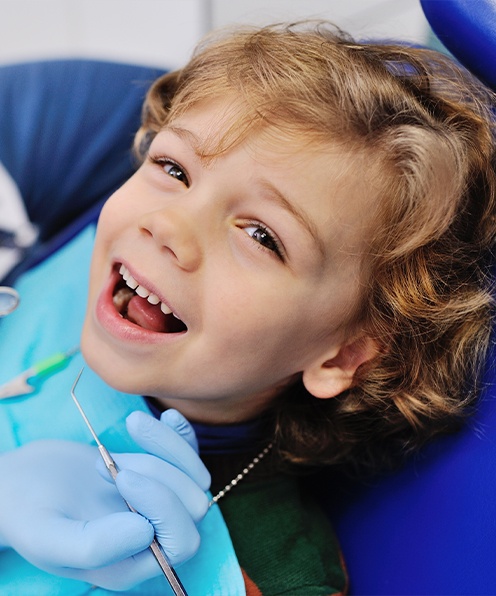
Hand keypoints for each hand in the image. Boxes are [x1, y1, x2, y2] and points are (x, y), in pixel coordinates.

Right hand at [0, 410, 210, 590]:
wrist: (20, 484)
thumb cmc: (29, 515)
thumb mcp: (49, 537)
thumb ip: (93, 545)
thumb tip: (147, 532)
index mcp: (133, 564)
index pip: (181, 542)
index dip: (163, 507)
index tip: (122, 476)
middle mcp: (153, 536)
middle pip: (193, 506)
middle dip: (159, 475)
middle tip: (108, 464)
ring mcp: (157, 503)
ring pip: (194, 476)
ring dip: (164, 450)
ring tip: (114, 451)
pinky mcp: (155, 473)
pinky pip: (187, 453)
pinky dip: (180, 434)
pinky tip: (166, 416)